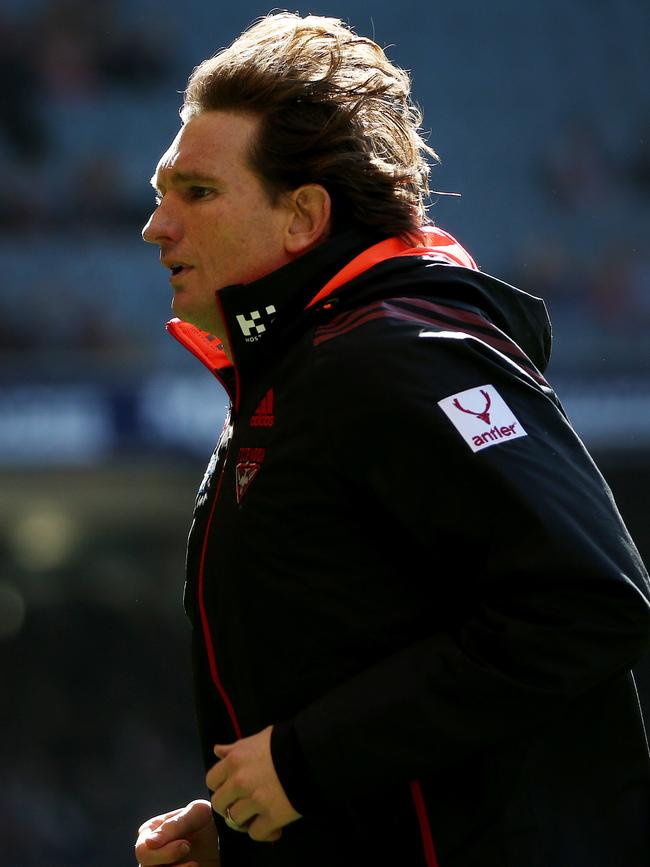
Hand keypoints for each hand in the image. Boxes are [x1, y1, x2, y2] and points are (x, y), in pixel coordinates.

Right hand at [135, 799, 219, 865]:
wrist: (225, 838)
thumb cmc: (208, 820)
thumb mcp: (196, 813)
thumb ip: (173, 825)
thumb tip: (148, 842)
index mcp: (151, 832)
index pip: (143, 850)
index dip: (163, 852)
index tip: (186, 844)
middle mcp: (151, 852)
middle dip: (168, 859)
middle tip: (188, 848)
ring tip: (195, 864)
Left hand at [207, 725, 300, 842]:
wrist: (310, 754)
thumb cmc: (284, 742)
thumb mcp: (258, 739)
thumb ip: (235, 747)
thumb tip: (217, 750)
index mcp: (234, 761)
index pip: (211, 780)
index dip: (221, 786)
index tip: (231, 788)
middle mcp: (239, 782)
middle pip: (219, 804)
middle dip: (229, 806)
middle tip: (243, 805)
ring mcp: (254, 801)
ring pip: (235, 821)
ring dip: (245, 821)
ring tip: (259, 816)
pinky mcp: (271, 817)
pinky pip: (256, 834)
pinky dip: (264, 833)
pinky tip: (274, 827)